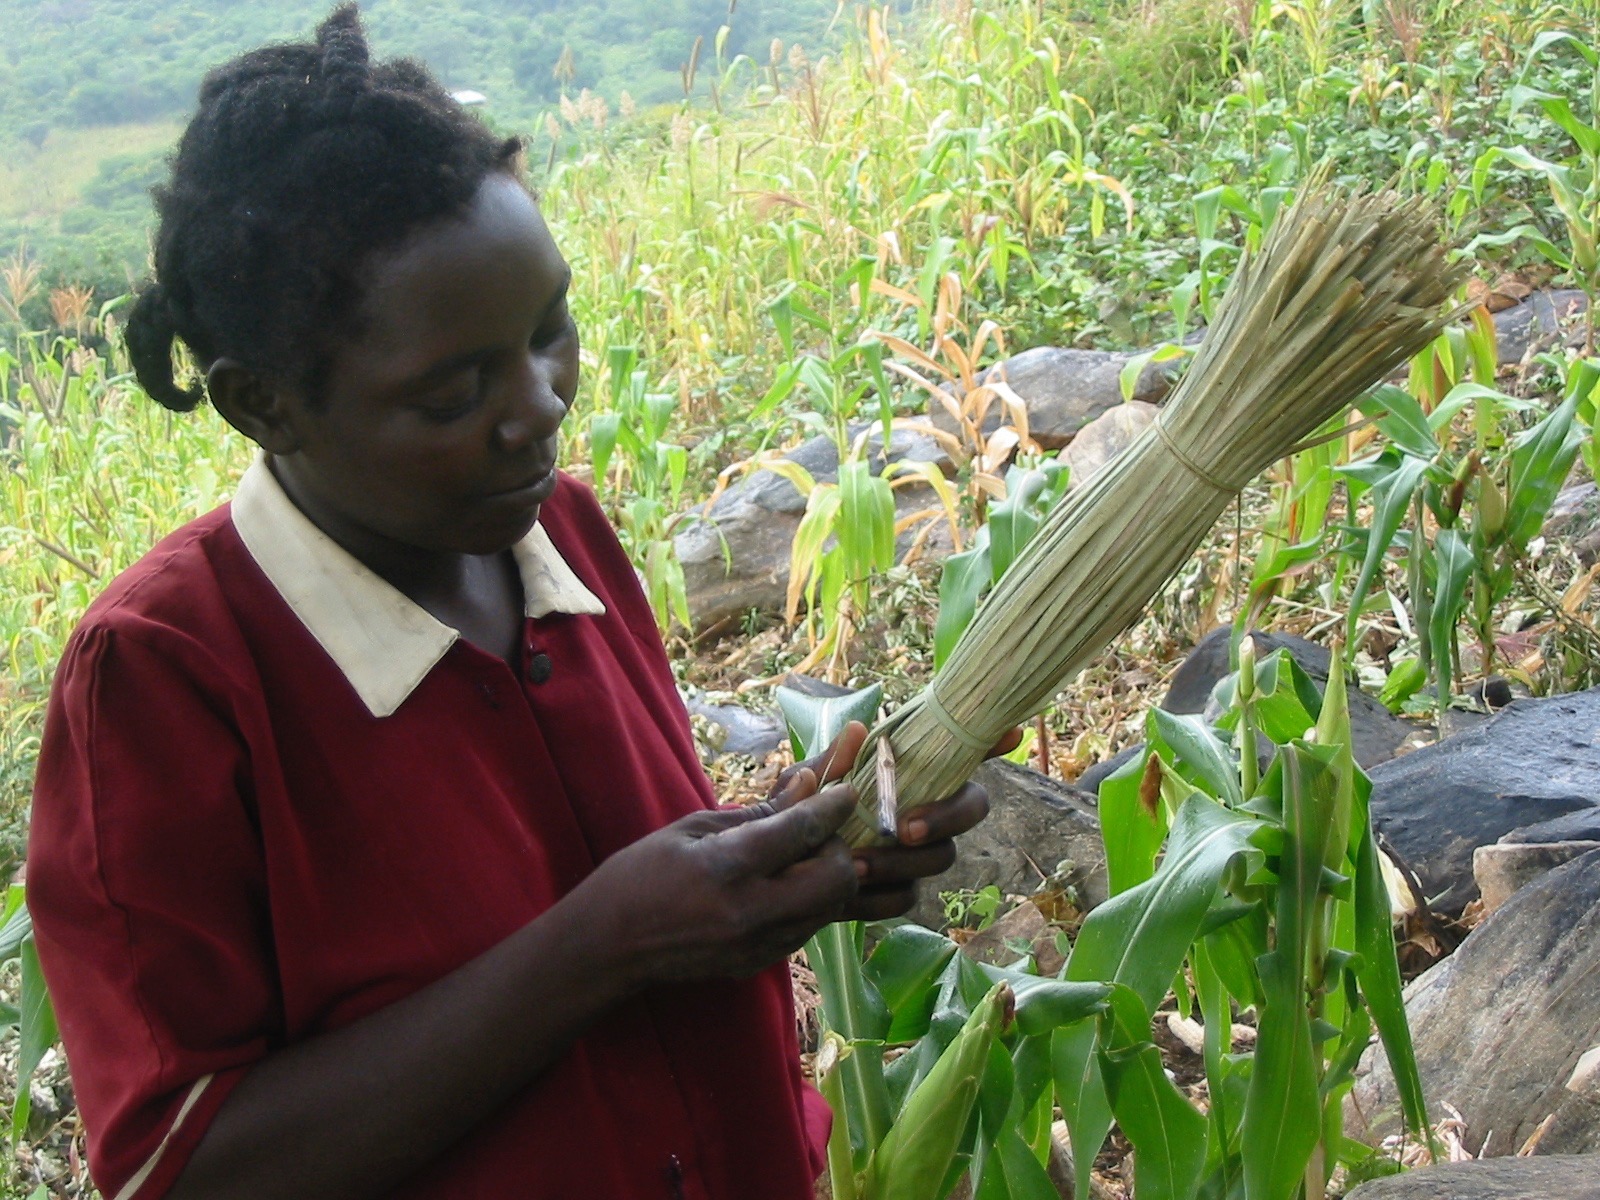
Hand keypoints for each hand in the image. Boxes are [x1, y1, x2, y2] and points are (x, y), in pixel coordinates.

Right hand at [578, 780, 860, 984]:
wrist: (608, 947)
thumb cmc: (640, 875)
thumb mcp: (692, 828)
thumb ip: (758, 811)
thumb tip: (808, 783)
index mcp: (728, 868)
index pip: (802, 831)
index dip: (832, 806)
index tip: (846, 791)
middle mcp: (752, 912)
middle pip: (836, 879)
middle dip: (840, 849)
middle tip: (819, 833)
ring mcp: (760, 945)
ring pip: (831, 908)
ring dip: (830, 877)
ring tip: (803, 856)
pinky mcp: (761, 963)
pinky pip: (809, 927)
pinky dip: (811, 901)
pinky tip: (784, 885)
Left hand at [768, 722, 1021, 921]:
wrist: (772, 869)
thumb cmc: (799, 811)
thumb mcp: (806, 783)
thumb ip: (831, 762)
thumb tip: (858, 730)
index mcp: (910, 773)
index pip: (961, 753)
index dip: (991, 742)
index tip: (1010, 733)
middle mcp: (927, 809)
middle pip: (972, 807)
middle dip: (945, 818)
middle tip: (904, 830)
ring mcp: (918, 853)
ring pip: (939, 858)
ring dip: (901, 862)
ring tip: (857, 865)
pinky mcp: (898, 890)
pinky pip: (906, 898)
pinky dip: (878, 896)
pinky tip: (850, 893)